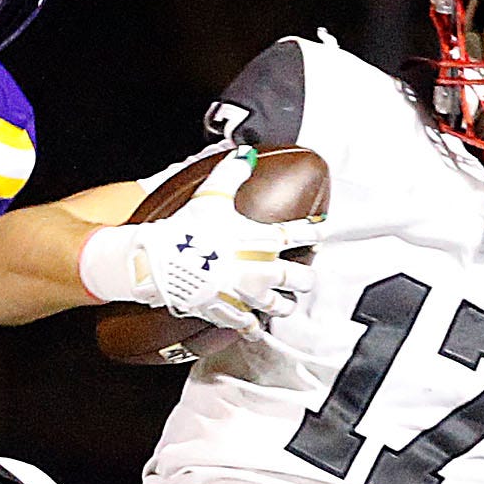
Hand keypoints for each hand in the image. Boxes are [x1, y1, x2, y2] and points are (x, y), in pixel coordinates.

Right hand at [81, 149, 320, 337]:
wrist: (162, 261)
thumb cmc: (188, 228)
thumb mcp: (211, 195)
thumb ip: (232, 173)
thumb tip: (246, 154)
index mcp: (261, 239)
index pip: (302, 233)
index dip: (316, 232)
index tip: (321, 232)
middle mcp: (260, 269)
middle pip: (300, 278)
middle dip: (304, 278)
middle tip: (302, 277)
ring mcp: (246, 294)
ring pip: (280, 306)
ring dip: (284, 304)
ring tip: (284, 303)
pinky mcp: (229, 311)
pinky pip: (248, 325)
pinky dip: (252, 328)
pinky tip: (253, 328)